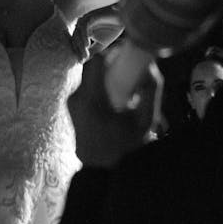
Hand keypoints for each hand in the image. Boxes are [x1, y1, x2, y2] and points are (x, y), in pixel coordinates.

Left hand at [67, 47, 162, 168]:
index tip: (128, 55)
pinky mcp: (72, 105)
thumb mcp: (144, 121)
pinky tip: (114, 100)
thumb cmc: (124, 148)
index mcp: (92, 100)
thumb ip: (150, 92)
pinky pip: (87, 85)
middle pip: (93, 65)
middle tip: (130, 72)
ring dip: (107, 75)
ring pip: (90, 74)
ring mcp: (71, 101)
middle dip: (112, 63)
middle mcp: (77, 97)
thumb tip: (151, 68)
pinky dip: (101, 85)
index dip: (112, 52)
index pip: (96, 60)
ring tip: (123, 90)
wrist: (101, 171)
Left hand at [72, 5, 124, 60]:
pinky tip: (87, 44)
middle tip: (82, 60)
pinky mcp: (90, 16)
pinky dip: (84, 36)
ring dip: (81, 45)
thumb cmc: (111, 30)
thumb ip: (91, 51)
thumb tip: (82, 61)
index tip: (81, 62)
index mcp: (82, 30)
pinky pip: (84, 26)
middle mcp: (81, 24)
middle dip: (78, 50)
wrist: (122, 18)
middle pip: (75, 38)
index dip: (78, 52)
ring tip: (85, 55)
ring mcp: (85, 19)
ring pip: (78, 33)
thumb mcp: (100, 44)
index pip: (76, 42)